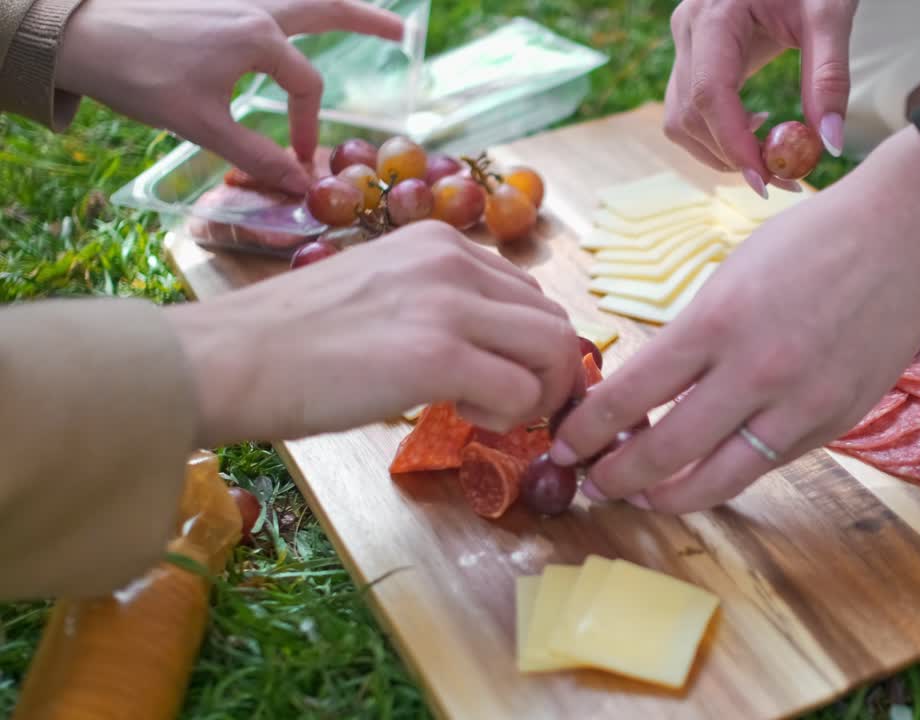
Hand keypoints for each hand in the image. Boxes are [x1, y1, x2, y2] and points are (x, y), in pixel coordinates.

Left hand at [55, 0, 402, 194]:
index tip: (300, 164)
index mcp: (259, 37)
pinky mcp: (210, 1)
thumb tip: (300, 184)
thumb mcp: (201, 126)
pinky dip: (292, 8)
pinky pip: (268, 0)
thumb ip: (257, 156)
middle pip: (326, 8)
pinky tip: (292, 22)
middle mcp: (254, 8)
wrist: (76, 34)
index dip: (309, 129)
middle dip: (367, 20)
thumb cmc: (139, 77)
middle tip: (403, 31)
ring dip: (331, 6)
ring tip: (362, 16)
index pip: (307, 88)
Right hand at [166, 222, 581, 447]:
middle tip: (510, 407)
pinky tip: (463, 417)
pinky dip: (509, 417)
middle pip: (554, 321)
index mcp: (437, 242)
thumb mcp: (377, 293)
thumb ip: (435, 304)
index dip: (530, 346)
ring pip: (554, 352)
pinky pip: (522, 393)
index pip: (528, 293)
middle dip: (548, 374)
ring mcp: (448, 305)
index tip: (504, 377)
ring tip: (485, 412)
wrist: (226, 359)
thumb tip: (482, 348)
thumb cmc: (287, 340)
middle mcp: (452, 261)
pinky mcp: (438, 356)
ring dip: (536, 396)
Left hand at [551, 126, 919, 512]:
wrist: (905, 237)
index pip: (630, 396)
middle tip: (593, 484)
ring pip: (717, 481)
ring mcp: (799, 406)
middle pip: (665, 452)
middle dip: (617, 477)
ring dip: (668, 496)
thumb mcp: (729, 275)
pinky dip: (727, 473)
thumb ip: (691, 337)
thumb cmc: (811, 241)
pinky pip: (765, 464)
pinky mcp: (833, 424)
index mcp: (715, 322)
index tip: (565, 445)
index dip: (588, 431)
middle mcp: (754, 372)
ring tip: (643, 496)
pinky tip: (705, 471)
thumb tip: (649, 389)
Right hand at [664, 0, 855, 195]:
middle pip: (687, 116)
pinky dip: (718, 134)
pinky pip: (689, 109)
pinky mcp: (693, 54)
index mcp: (714, 14)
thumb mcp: (830, 14)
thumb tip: (827, 144)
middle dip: (731, 157)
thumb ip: (830, 77)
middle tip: (785, 179)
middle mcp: (688, 29)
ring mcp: (685, 42)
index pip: (709, 94)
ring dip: (721, 152)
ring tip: (773, 159)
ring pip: (680, 121)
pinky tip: (756, 129)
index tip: (766, 181)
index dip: (732, 144)